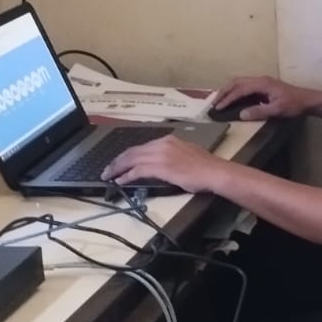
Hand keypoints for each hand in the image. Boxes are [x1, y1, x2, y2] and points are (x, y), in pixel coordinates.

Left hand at [101, 135, 227, 192]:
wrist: (214, 171)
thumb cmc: (205, 166)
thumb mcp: (186, 153)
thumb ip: (172, 154)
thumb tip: (164, 162)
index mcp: (168, 140)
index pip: (141, 147)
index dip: (128, 155)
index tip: (120, 162)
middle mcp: (162, 144)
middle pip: (132, 152)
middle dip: (117, 161)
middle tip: (107, 170)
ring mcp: (160, 155)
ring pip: (131, 160)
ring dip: (117, 169)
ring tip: (108, 176)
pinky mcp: (160, 167)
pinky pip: (137, 171)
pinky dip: (127, 176)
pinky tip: (120, 181)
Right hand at [212, 75, 310, 120]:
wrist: (307, 100)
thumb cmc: (294, 104)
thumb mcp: (277, 110)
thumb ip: (259, 111)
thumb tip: (241, 114)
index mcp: (262, 83)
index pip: (240, 89)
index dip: (228, 98)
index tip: (218, 107)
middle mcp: (260, 79)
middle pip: (236, 82)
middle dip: (224, 92)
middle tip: (213, 103)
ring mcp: (262, 82)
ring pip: (240, 82)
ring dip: (228, 90)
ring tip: (219, 100)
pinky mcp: (263, 86)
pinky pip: (245, 86)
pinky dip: (235, 91)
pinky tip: (232, 98)